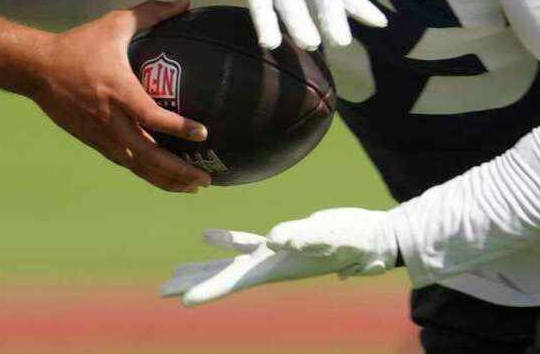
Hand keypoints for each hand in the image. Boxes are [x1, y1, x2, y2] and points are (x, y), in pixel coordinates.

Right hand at [31, 0, 212, 193]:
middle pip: (149, 155)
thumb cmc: (79, 44)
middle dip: (179, 171)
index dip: (179, 128)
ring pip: (138, 166)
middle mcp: (111, 119)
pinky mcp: (94, 142)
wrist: (38, 69)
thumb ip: (151, 13)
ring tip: (193, 186)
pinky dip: (147, 172)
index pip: (152, 117)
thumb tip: (184, 3)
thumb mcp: (115, 24)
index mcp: (118, 91)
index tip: (203, 133)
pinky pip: (126, 162)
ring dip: (166, 179)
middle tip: (206, 178)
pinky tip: (164, 177)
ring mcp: (101, 135)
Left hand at [160, 207, 397, 305]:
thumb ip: (301, 237)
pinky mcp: (284, 242)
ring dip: (202, 267)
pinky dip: (227, 241)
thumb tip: (274, 239)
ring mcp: (276, 256)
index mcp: (276, 267)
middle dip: (193, 284)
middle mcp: (271, 266)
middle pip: (223, 277)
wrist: (377, 239)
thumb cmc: (356, 237)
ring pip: (229, 263)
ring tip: (174, 276)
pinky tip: (206, 237)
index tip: (181, 303)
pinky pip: (248, 243)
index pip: (234, 281)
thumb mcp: (328, 235)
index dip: (209, 290)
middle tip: (162, 291)